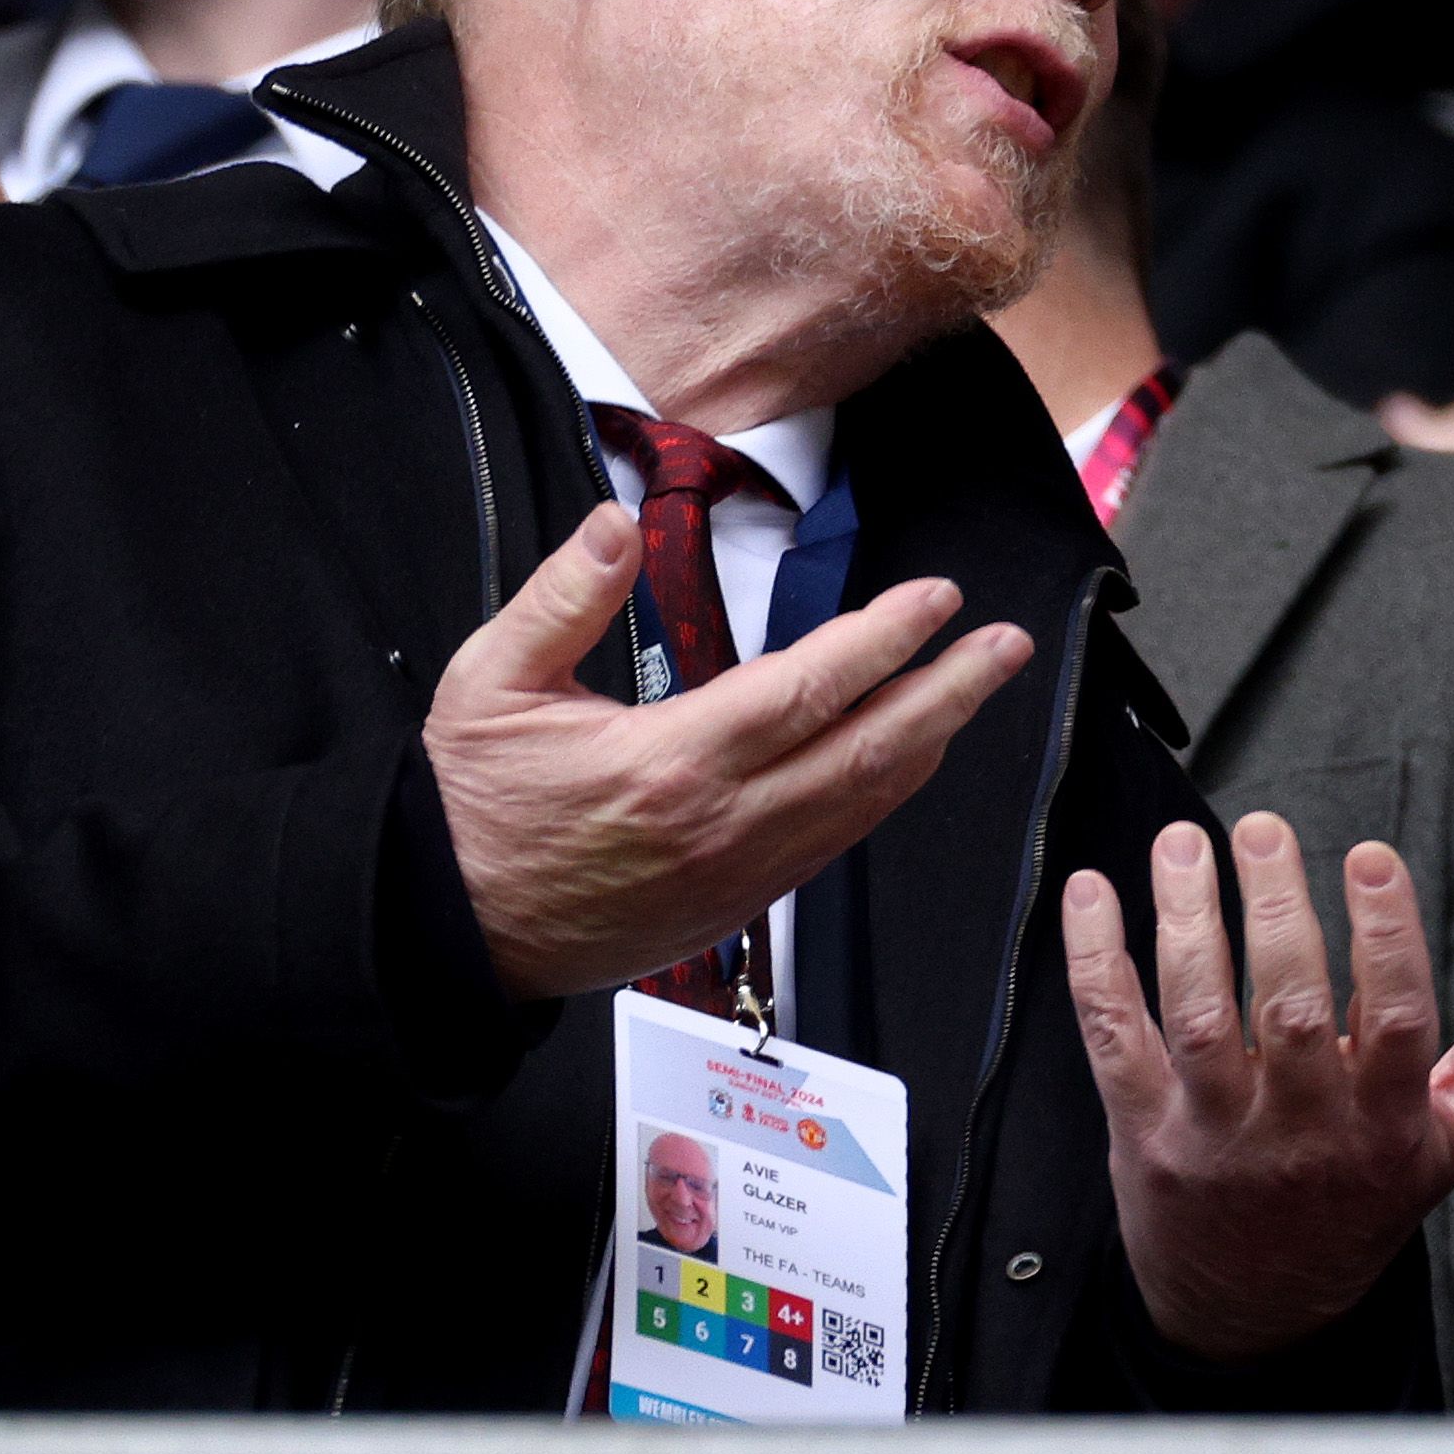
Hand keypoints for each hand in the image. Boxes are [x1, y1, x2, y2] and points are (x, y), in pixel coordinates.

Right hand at [426, 503, 1031, 998]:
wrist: (450, 927)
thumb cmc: (470, 809)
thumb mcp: (490, 683)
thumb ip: (561, 598)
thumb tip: (613, 526)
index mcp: (672, 763)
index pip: (810, 689)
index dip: (885, 639)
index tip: (934, 602)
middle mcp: (723, 822)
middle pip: (870, 750)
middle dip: (950, 692)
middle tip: (1003, 646)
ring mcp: (739, 872)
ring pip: (865, 804)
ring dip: (932, 742)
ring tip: (974, 690)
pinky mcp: (738, 905)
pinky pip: (835, 844)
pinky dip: (884, 794)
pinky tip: (907, 759)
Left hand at [1060, 813, 1453, 1362]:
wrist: (1254, 1313)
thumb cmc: (1358, 1201)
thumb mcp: (1450, 1139)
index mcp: (1384, 1123)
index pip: (1398, 1021)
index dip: (1387, 937)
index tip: (1372, 857)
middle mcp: (1300, 1132)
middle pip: (1290, 1010)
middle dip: (1276, 910)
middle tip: (1265, 827)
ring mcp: (1216, 1134)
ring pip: (1197, 1016)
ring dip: (1185, 923)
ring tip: (1184, 844)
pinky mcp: (1142, 1134)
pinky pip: (1112, 1039)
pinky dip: (1097, 963)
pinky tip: (1094, 893)